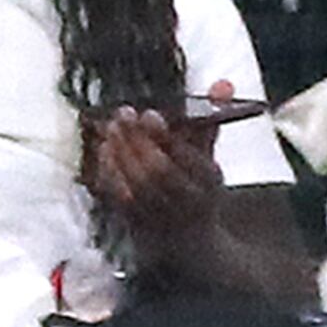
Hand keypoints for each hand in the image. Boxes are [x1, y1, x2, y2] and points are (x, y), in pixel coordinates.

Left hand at [84, 93, 232, 253]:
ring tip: (111, 127)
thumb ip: (209, 123)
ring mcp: (160, 216)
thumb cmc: (195, 189)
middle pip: (159, 171)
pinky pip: (118, 196)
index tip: (149, 114)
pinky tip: (105, 149)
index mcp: (209, 182)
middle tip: (124, 114)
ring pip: (136, 184)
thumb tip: (221, 85)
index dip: (166, 136)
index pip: (189, 158)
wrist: (190, 241)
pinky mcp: (136, 223)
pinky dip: (109, 170)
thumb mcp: (208, 158)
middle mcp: (187, 202)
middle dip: (138, 140)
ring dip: (120, 152)